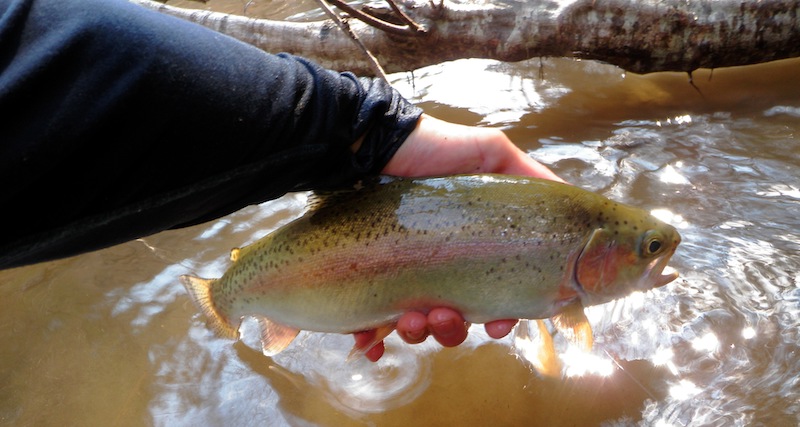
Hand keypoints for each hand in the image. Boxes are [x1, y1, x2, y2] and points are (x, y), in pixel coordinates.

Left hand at [355, 114, 562, 361]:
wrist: (377, 143)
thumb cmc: (435, 148)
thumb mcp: (491, 153)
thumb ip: (531, 174)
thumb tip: (570, 198)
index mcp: (471, 251)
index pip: (494, 297)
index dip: (501, 318)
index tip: (498, 324)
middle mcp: (438, 268)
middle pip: (454, 321)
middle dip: (452, 329)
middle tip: (443, 316)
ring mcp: (401, 276)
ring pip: (416, 326)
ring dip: (417, 333)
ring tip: (409, 318)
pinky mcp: (368, 278)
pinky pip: (370, 323)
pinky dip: (374, 340)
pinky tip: (370, 344)